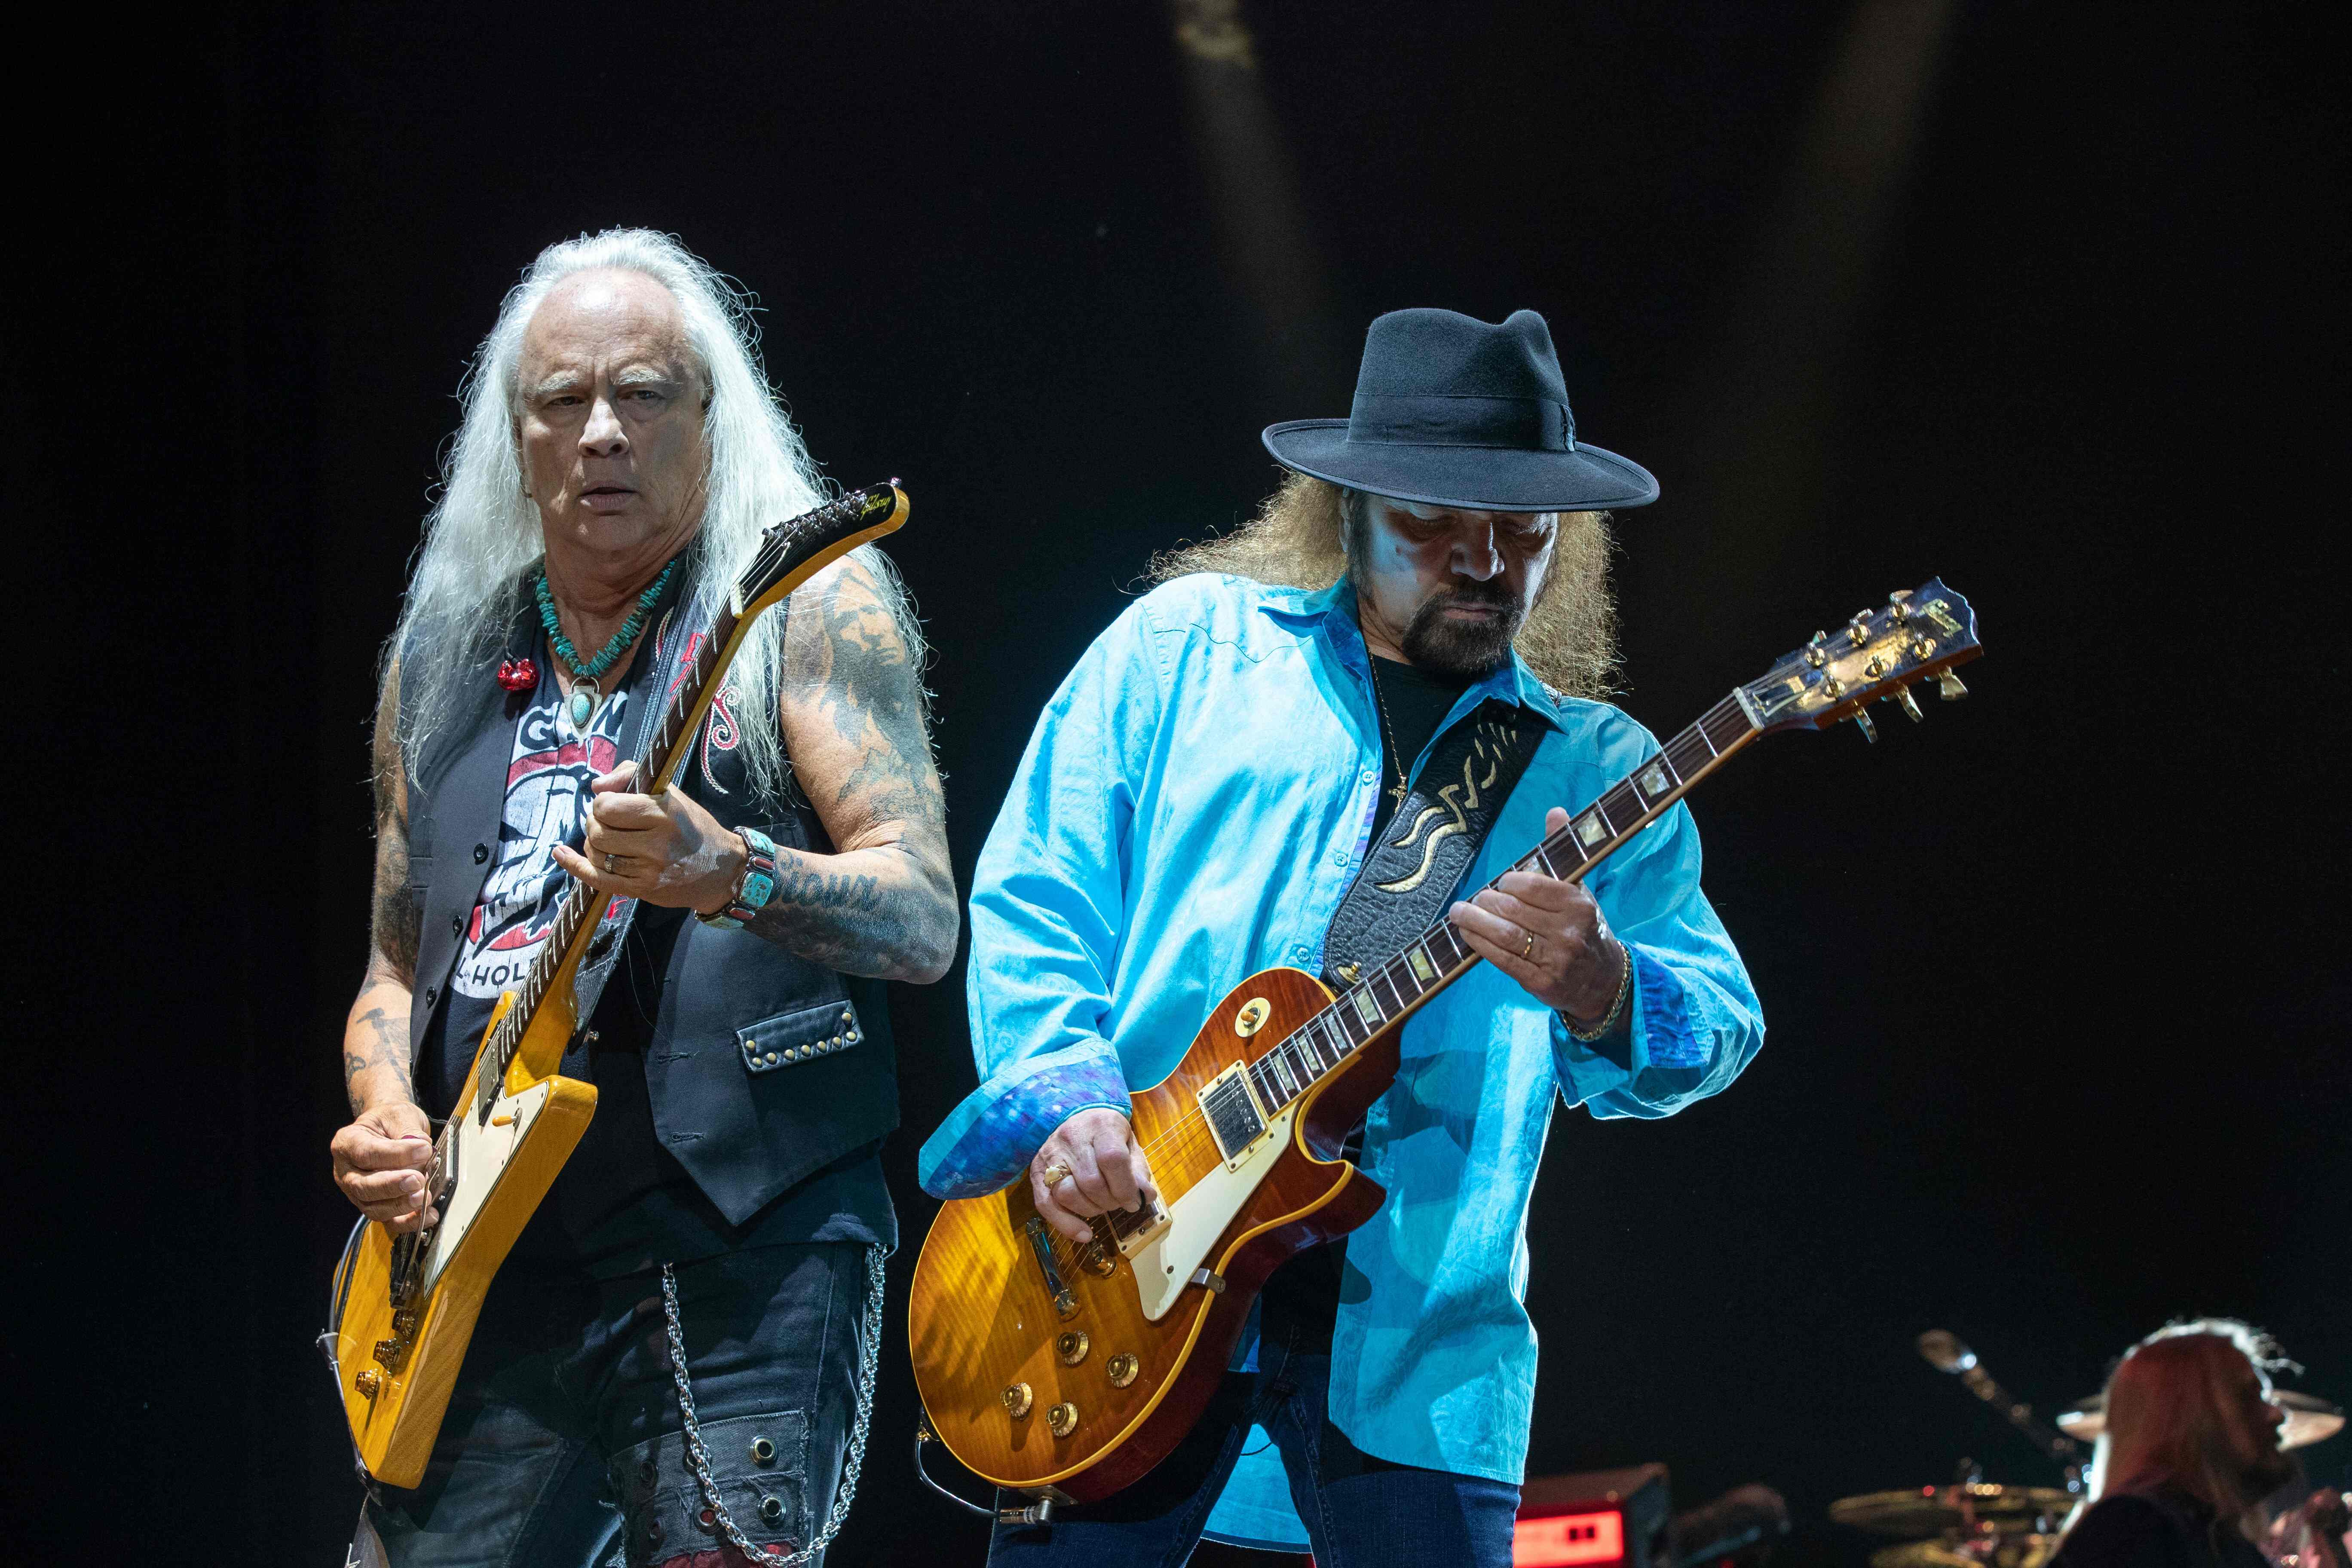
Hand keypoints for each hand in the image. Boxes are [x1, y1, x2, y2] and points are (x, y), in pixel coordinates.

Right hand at [332, 1099, 437, 1232]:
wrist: (388, 1127)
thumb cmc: (390, 1121)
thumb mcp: (399, 1115)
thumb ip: (409, 1133)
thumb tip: (422, 1154)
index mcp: (347, 1143)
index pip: (366, 1153)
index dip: (395, 1154)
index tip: (423, 1150)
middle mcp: (346, 1171)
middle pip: (364, 1186)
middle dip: (393, 1185)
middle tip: (418, 1179)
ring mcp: (358, 1193)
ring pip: (373, 1208)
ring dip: (401, 1205)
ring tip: (424, 1197)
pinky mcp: (375, 1206)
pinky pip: (389, 1221)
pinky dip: (409, 1221)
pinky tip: (429, 1214)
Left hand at [552, 759, 747, 913]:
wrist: (721, 870)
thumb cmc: (692, 827)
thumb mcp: (671, 793)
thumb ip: (630, 776)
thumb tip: (596, 786)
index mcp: (664, 813)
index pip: (607, 806)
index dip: (603, 803)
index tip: (614, 804)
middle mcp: (656, 843)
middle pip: (598, 831)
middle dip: (595, 823)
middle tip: (608, 822)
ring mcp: (648, 870)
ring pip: (596, 854)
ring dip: (593, 843)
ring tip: (606, 838)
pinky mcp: (642, 890)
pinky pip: (596, 879)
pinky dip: (574, 865)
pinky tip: (560, 853)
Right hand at [1030, 1107, 1156, 1244]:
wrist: (1077, 1118)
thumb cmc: (1108, 1135)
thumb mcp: (1130, 1144)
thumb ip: (1138, 1170)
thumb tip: (1145, 1196)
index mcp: (1101, 1124)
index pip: (1112, 1158)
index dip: (1125, 1187)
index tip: (1134, 1201)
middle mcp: (1071, 1137)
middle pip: (1090, 1181)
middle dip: (1110, 1202)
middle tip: (1119, 1204)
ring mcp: (1050, 1154)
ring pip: (1067, 1194)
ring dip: (1091, 1211)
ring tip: (1103, 1206)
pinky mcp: (1037, 1171)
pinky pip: (1045, 1204)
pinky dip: (1065, 1224)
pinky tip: (1084, 1234)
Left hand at [1449, 806, 1625, 1021]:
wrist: (1602, 979)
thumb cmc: (1582, 926)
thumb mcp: (1579, 889)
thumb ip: (1561, 852)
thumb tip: (1555, 811)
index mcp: (1578, 904)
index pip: (1532, 885)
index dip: (1508, 883)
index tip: (1501, 884)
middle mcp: (1568, 932)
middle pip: (1512, 910)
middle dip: (1485, 903)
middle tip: (1472, 900)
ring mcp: (1555, 959)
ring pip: (1504, 935)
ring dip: (1474, 923)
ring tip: (1459, 914)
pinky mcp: (1540, 982)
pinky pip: (1501, 959)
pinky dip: (1479, 944)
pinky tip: (1467, 934)